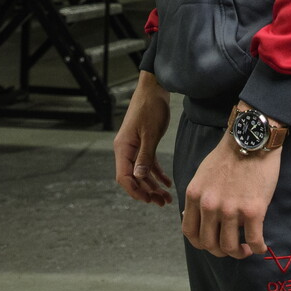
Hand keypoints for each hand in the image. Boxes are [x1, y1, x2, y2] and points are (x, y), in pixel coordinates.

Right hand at [113, 71, 172, 206]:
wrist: (155, 88)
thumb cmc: (151, 107)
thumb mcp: (150, 133)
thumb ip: (145, 156)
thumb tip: (139, 178)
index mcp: (123, 148)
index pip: (124, 176)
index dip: (135, 190)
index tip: (148, 200)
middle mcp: (126, 149)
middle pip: (133, 177)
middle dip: (147, 191)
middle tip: (162, 202)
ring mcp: (134, 147)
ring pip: (142, 172)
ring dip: (153, 185)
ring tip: (166, 197)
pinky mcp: (144, 143)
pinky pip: (148, 163)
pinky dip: (157, 173)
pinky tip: (167, 182)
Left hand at [182, 130, 280, 258]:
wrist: (252, 138)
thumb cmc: (229, 154)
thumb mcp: (202, 174)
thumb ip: (198, 196)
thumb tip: (190, 216)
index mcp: (195, 195)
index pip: (190, 233)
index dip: (201, 243)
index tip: (212, 242)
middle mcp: (209, 205)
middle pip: (209, 244)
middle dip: (220, 251)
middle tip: (231, 248)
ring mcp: (231, 209)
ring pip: (230, 247)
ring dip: (239, 253)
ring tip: (246, 249)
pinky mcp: (253, 210)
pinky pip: (254, 240)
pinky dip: (258, 248)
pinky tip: (261, 246)